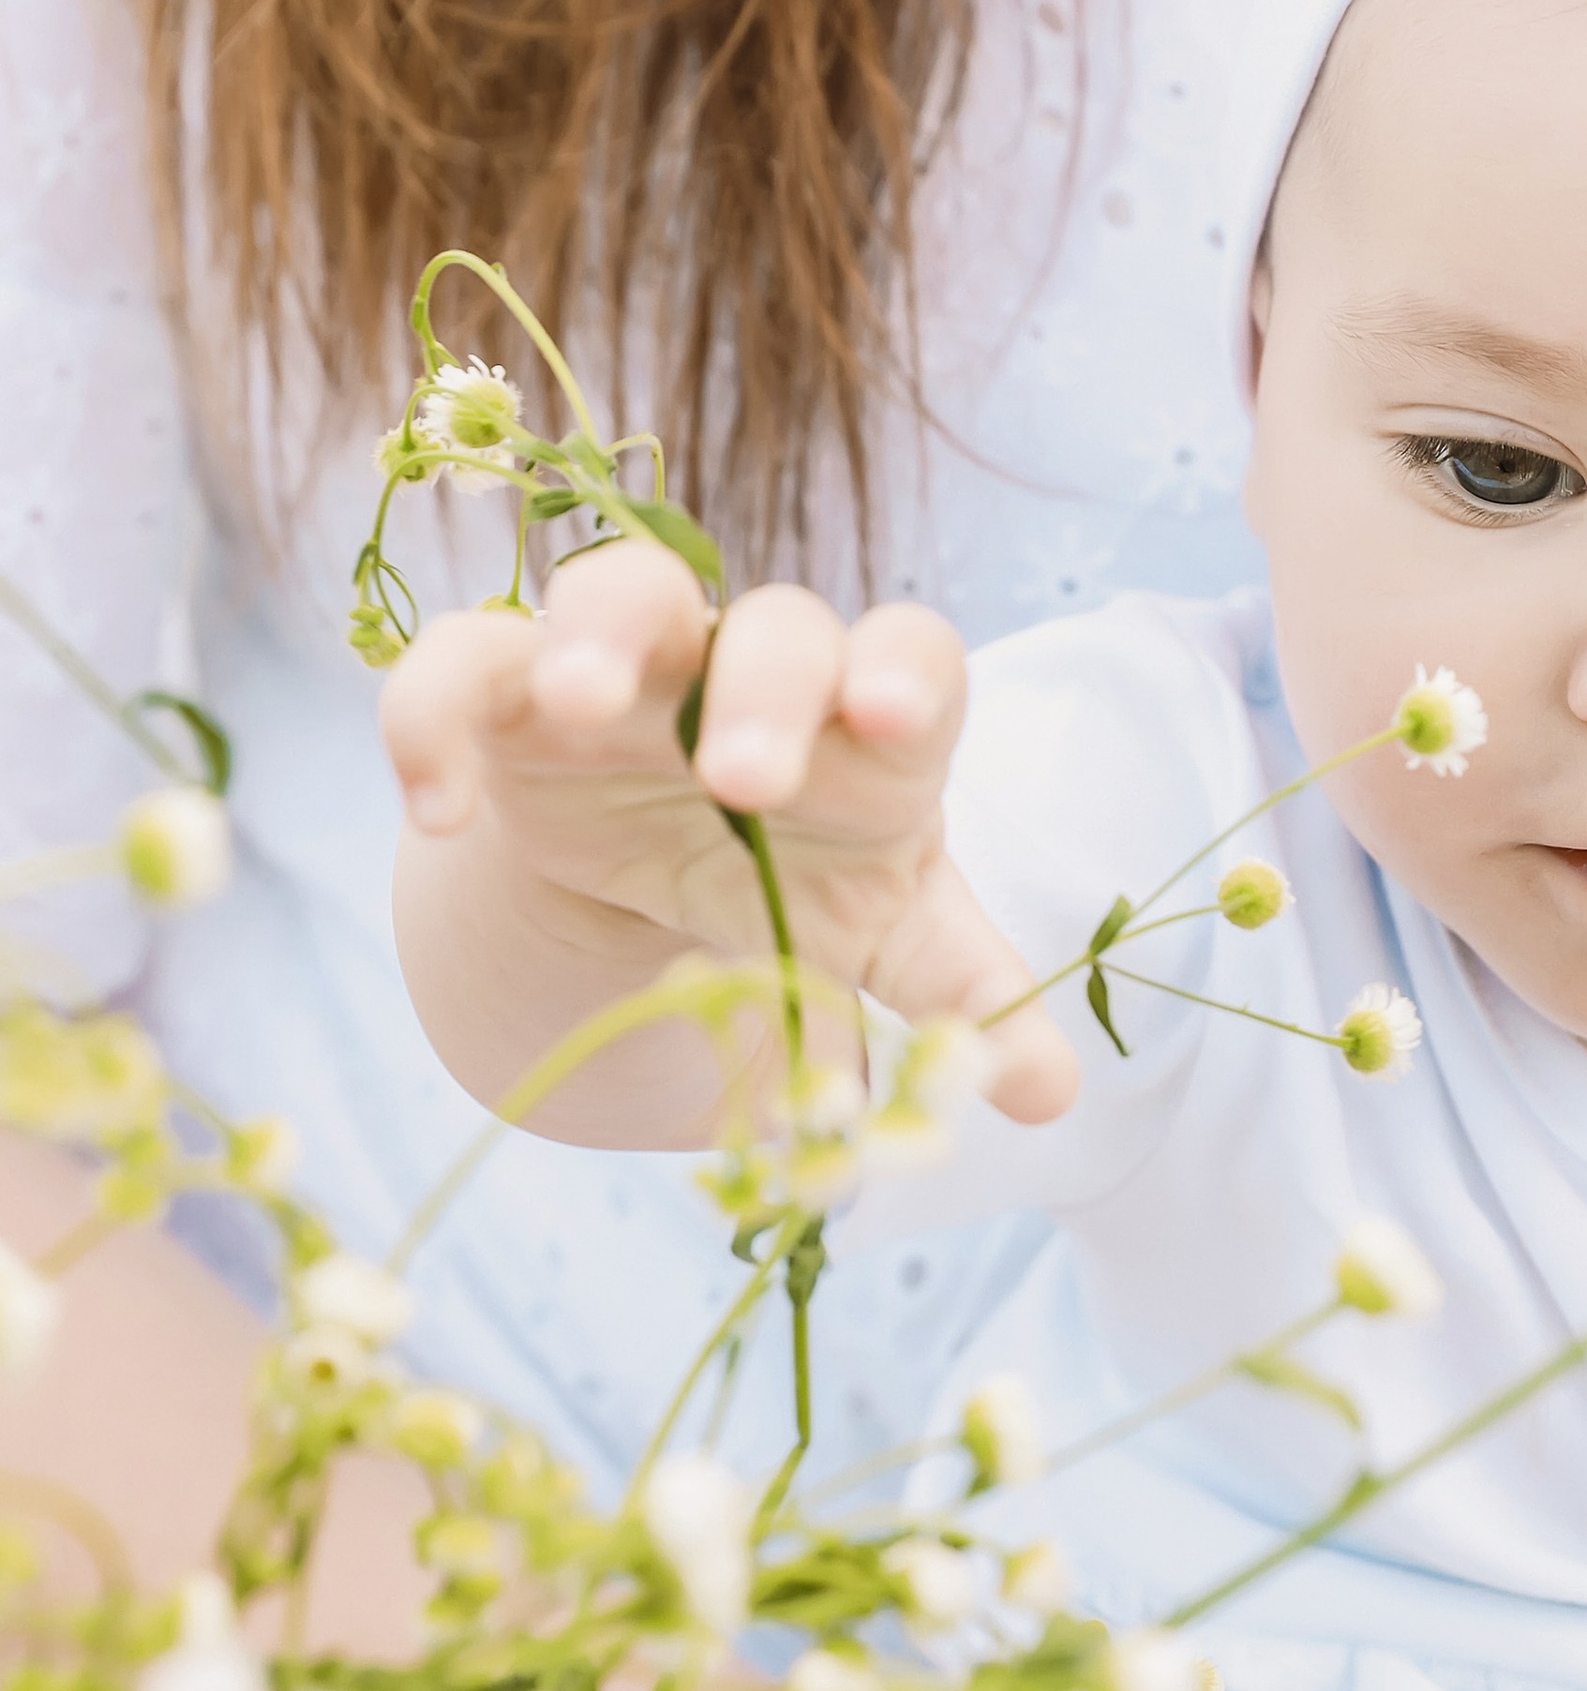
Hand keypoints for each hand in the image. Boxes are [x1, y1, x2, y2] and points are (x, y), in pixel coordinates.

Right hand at [381, 541, 1075, 1139]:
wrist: (671, 873)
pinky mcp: (516, 692)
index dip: (905, 672)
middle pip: (775, 629)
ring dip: (598, 636)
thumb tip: (1048, 1097)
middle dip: (766, 691)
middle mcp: (758, 671)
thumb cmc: (810, 884)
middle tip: (743, 781)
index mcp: (872, 726)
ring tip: (577, 706)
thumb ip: (964, 1002)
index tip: (894, 718)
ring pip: (618, 593)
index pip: (912, 655)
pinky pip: (463, 666)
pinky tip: (434, 807)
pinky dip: (435, 716)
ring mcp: (636, 668)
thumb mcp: (887, 944)